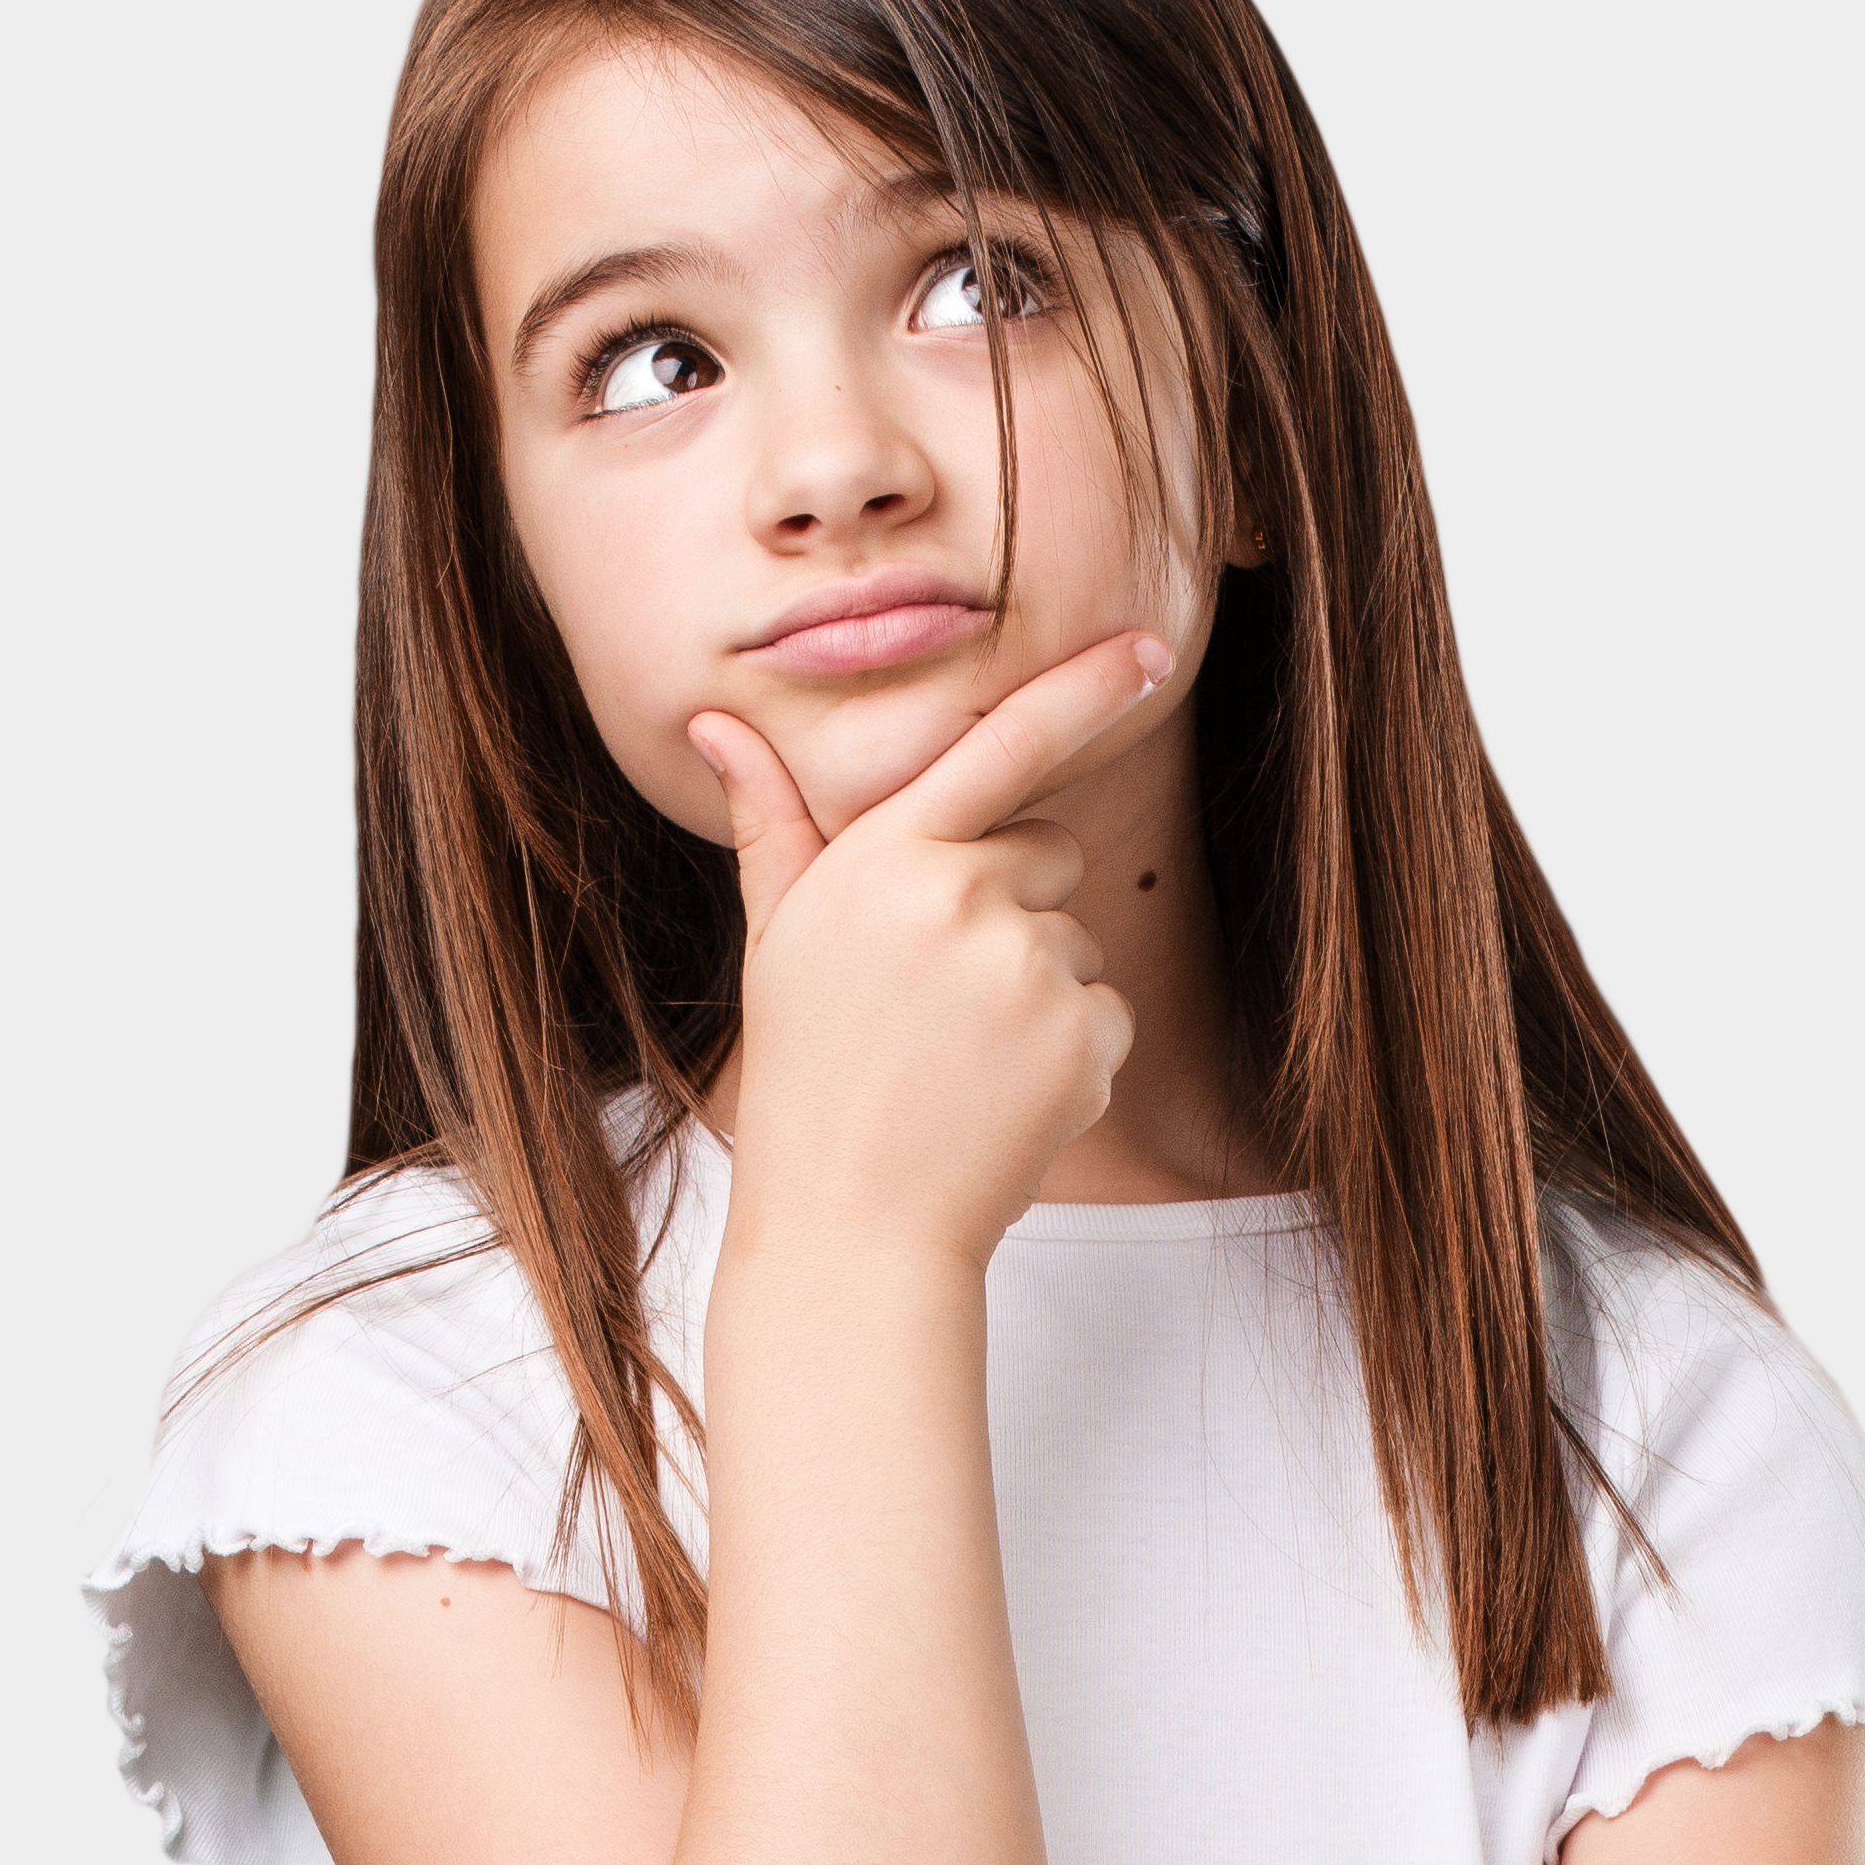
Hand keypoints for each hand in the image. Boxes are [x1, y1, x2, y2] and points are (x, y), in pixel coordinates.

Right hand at [694, 633, 1169, 1253]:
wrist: (856, 1218)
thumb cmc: (808, 1069)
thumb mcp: (779, 937)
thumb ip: (774, 824)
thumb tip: (717, 724)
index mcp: (885, 857)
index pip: (1000, 744)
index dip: (1081, 688)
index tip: (1147, 646)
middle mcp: (964, 897)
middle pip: (1046, 848)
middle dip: (1010, 897)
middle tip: (935, 986)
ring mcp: (1032, 968)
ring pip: (1074, 934)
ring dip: (1036, 981)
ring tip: (957, 1051)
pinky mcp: (1087, 1035)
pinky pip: (1106, 1008)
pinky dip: (1070, 1047)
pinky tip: (1001, 1090)